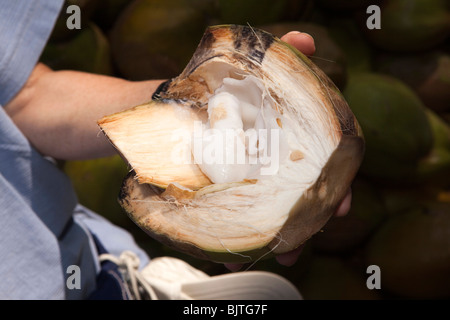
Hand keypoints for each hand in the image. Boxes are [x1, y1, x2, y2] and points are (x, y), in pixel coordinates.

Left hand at [224, 31, 351, 270]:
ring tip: (277, 256)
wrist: (159, 108)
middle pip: (296, 198)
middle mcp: (266, 165)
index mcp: (280, 140)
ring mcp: (241, 184)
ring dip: (274, 240)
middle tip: (305, 240)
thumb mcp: (239, 69)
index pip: (319, 164)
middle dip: (306, 221)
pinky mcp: (215, 195)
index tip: (340, 201)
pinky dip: (231, 242)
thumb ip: (275, 56)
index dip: (335, 183)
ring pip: (266, 217)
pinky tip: (230, 256)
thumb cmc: (206, 88)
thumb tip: (307, 40)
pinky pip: (228, 224)